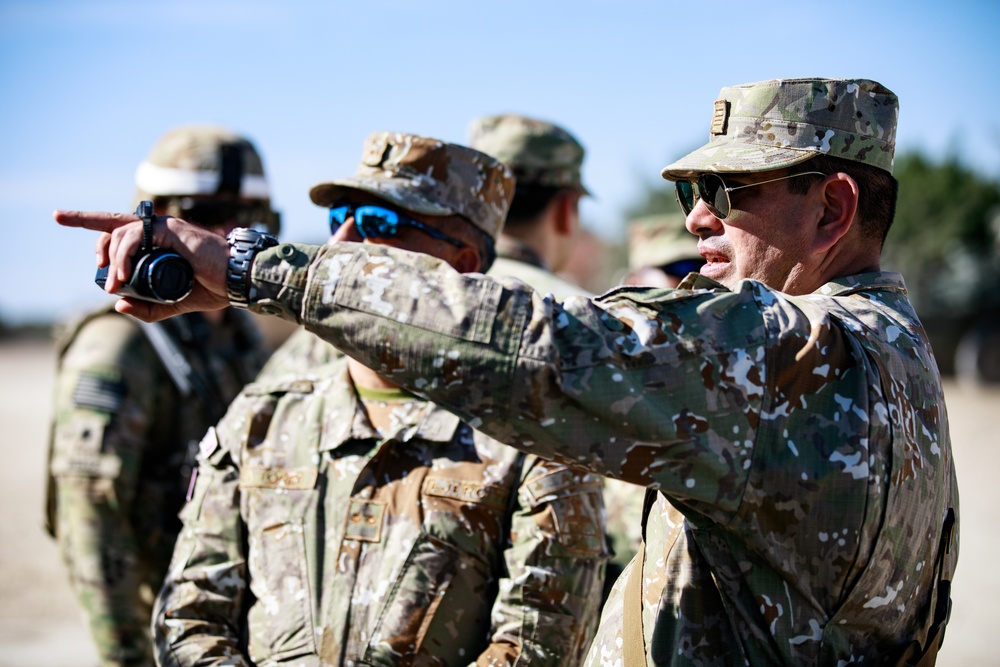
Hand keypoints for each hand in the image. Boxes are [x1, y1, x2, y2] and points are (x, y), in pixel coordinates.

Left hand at [54, 210, 229, 321]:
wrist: (238, 282)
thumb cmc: (215, 287)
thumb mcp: (175, 302)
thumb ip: (149, 307)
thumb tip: (118, 304)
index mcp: (158, 243)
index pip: (117, 229)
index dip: (86, 221)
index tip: (59, 216)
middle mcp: (157, 231)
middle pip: (112, 228)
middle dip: (96, 247)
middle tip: (104, 280)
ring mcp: (163, 228)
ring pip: (120, 235)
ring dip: (111, 263)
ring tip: (114, 285)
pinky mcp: (170, 229)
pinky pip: (134, 236)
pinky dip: (123, 255)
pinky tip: (122, 274)